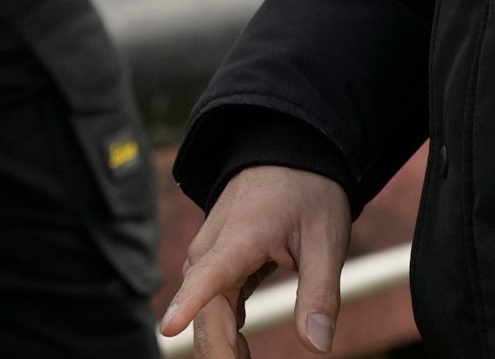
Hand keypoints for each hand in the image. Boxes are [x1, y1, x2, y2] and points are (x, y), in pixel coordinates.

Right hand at [158, 166, 351, 356]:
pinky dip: (225, 334)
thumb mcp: (327, 240)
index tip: (168, 328)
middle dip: (218, 351)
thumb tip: (317, 346)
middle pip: (205, 310)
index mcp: (239, 237)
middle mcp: (212, 248)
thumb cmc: (308, 192)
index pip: (207, 274)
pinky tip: (241, 355)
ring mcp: (210, 257)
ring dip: (221, 347)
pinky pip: (213, 305)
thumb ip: (321, 293)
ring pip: (205, 312)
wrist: (289, 155)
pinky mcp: (216, 265)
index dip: (187, 303)